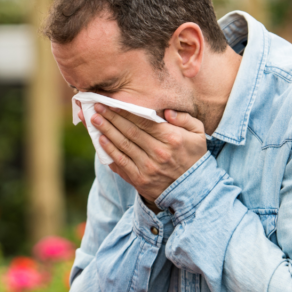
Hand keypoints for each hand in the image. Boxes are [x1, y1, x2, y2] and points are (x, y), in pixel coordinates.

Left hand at [90, 103, 206, 204]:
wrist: (193, 190)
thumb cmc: (194, 157)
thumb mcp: (198, 134)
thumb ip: (185, 118)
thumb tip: (166, 111)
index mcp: (171, 137)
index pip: (143, 120)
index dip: (125, 110)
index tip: (111, 102)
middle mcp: (158, 152)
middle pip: (129, 130)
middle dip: (111, 117)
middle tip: (96, 106)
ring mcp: (147, 167)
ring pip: (122, 144)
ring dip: (106, 130)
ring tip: (94, 119)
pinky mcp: (140, 179)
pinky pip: (121, 162)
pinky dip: (109, 150)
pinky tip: (100, 139)